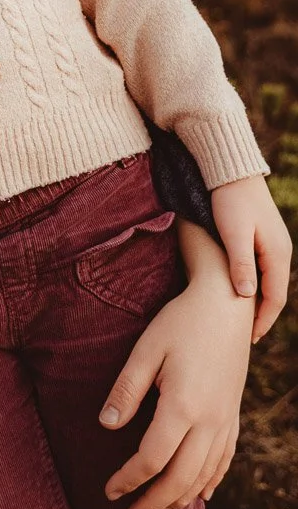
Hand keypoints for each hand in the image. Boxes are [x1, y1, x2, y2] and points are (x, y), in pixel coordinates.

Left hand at [99, 221, 252, 508]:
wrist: (227, 305)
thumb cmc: (180, 322)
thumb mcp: (145, 350)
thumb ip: (126, 391)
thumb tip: (106, 427)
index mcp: (183, 406)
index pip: (152, 459)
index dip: (129, 480)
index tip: (109, 491)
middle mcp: (210, 421)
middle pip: (181, 479)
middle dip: (153, 502)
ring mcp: (226, 421)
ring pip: (205, 475)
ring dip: (179, 498)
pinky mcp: (234, 415)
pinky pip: (224, 460)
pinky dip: (209, 482)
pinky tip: (199, 494)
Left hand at [211, 174, 291, 340]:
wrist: (231, 169)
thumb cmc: (229, 200)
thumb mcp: (234, 233)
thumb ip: (241, 263)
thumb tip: (247, 296)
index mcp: (276, 254)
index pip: (275, 298)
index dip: (262, 321)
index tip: (249, 340)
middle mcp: (280, 251)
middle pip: (274, 293)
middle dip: (261, 316)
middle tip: (245, 337)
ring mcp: (273, 243)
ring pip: (268, 282)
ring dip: (257, 302)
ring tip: (241, 321)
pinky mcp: (263, 237)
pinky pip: (262, 269)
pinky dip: (254, 286)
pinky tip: (240, 291)